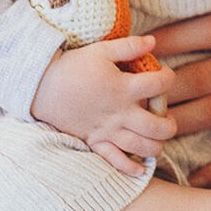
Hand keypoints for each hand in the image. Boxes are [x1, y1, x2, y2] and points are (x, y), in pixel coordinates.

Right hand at [30, 35, 176, 175]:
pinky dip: (130, 168)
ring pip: (140, 146)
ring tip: (157, 139)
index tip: (166, 76)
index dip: (168, 78)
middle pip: (156, 126)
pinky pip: (114, 160)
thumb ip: (129, 46)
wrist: (41, 87)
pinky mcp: (94, 141)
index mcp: (123, 88)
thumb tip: (153, 41)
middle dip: (169, 125)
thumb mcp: (101, 50)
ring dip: (155, 146)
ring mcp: (107, 130)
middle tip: (168, 119)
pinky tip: (140, 169)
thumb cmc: (72, 67)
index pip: (158, 85)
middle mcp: (119, 112)